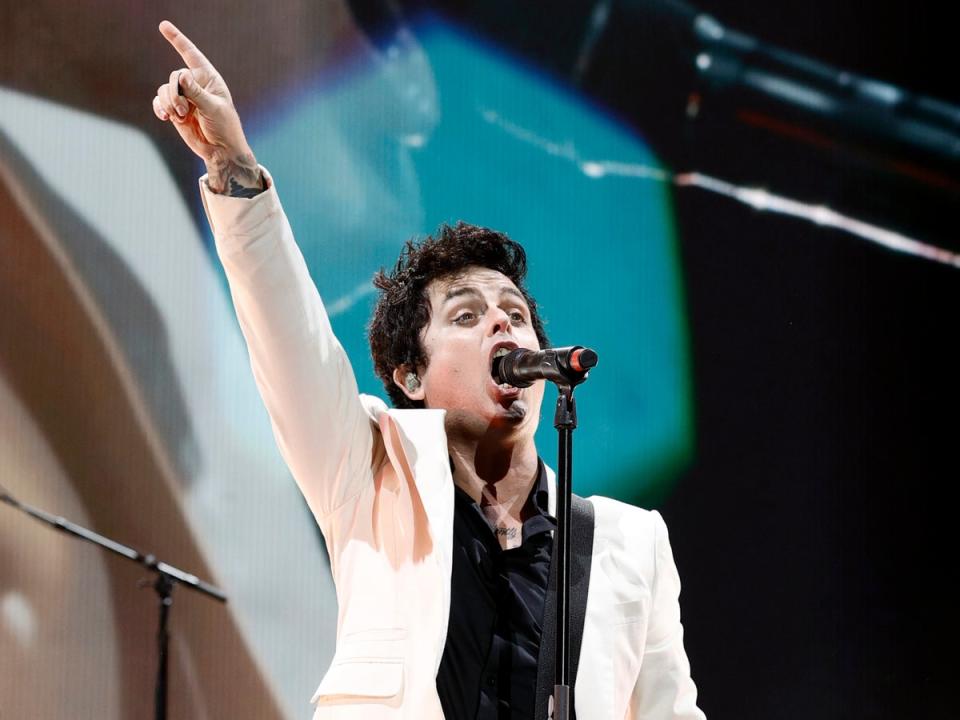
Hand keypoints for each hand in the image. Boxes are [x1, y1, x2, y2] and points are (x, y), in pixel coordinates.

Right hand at [152, 20, 261, 194]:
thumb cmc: (225, 127)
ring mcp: (184, 98)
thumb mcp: (213, 108)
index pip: (191, 55)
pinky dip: (159, 108)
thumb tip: (181, 77)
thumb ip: (196, 93)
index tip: (163, 25)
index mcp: (209, 79)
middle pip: (174, 77)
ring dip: (168, 103)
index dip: (177, 40)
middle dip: (175, 93)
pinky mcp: (176, 110)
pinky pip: (159, 102)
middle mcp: (195, 85)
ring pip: (164, 89)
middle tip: (183, 111)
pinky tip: (165, 117)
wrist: (221, 151)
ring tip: (179, 117)